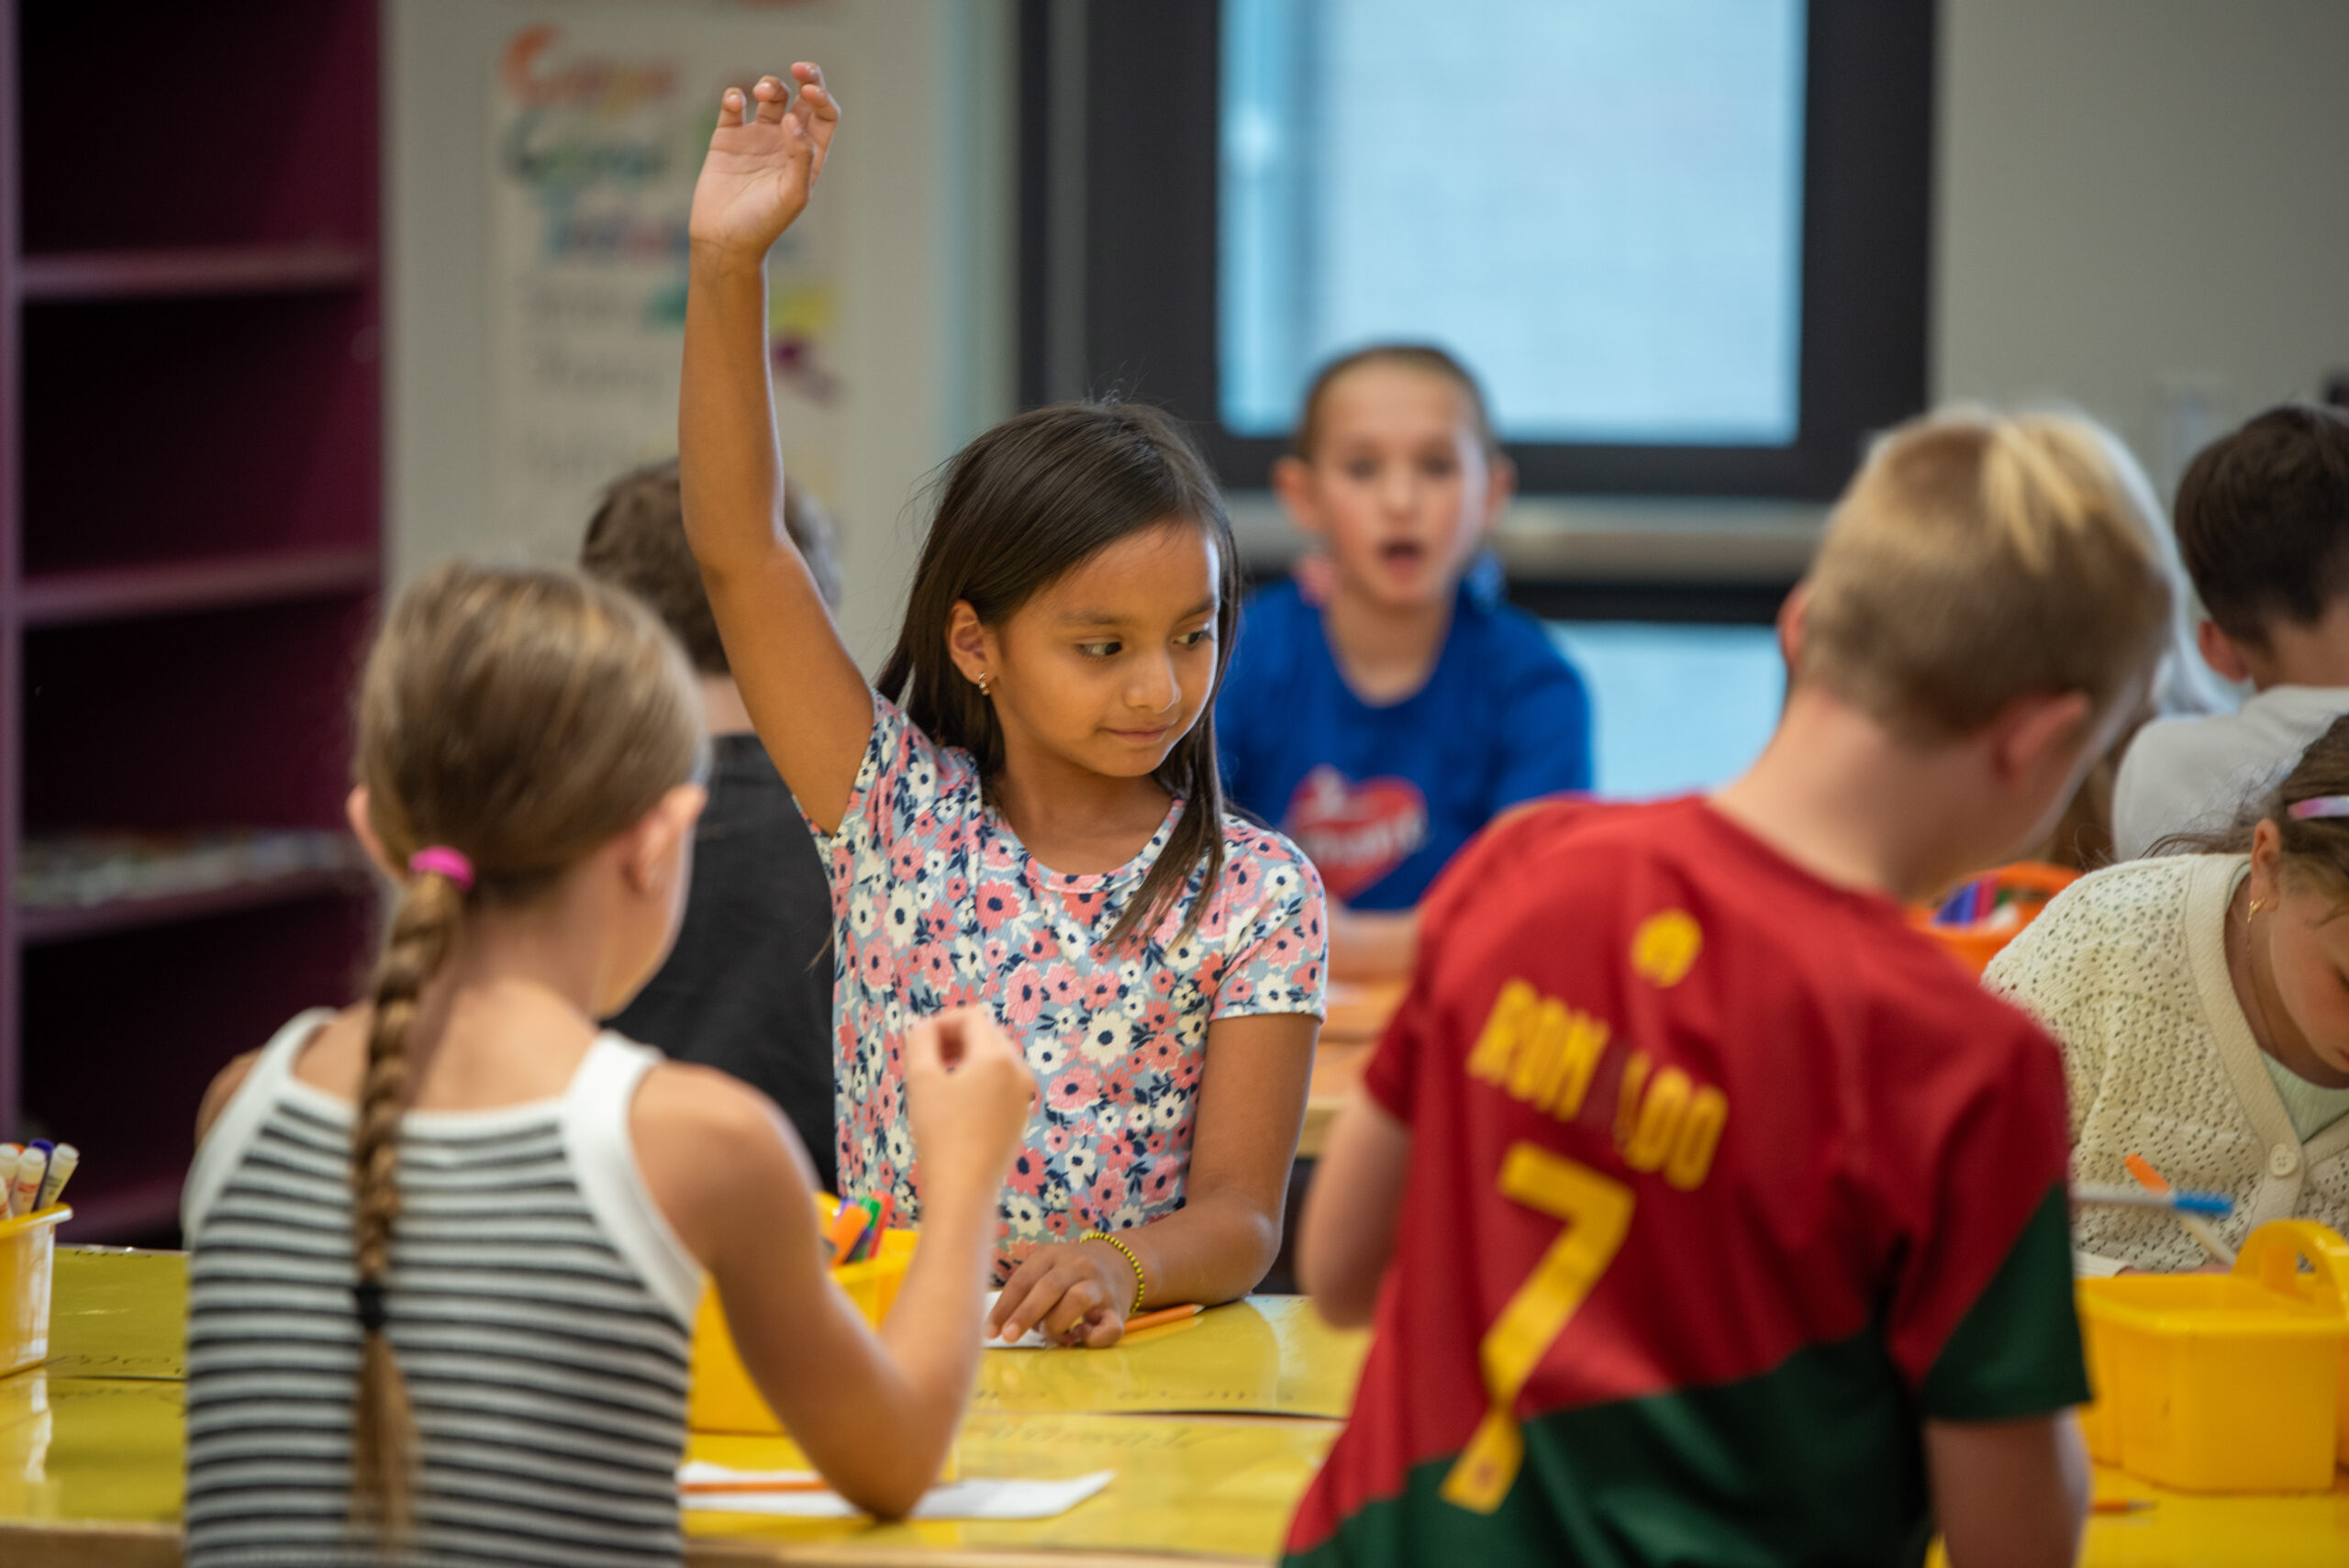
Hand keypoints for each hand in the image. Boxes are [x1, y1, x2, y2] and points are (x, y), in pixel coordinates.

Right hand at [688, 63, 839, 258]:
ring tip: (762, 93)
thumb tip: (793, 119)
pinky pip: (733, 105)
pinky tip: (736, 102)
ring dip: (770, 84)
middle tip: (798, 68)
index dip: (822, 96)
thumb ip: (801, 156)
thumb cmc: (765, 225)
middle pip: (802, 97)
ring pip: (770, 95)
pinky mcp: (727, 138)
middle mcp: (785, 142)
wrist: (725, 240)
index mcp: (809, 154)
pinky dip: (734, 96)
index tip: (809, 90)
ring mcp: (756, 138)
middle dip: (805, 77)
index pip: (825, 114)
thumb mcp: (793, 195)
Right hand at [904, 1008, 1034, 1200]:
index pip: (972, 1017)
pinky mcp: (1020, 1117)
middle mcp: (1020, 1071)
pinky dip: (977, 1082)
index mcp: (999, 1057)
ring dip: (964, 1061)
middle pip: (986, 1035)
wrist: (964, 1191)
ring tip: (937, 1085)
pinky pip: (1000, 1084)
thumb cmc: (940, 1134)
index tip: (919, 1044)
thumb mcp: (921, 1080)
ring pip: (993, 1060)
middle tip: (925, 1063)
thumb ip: (920, 1040)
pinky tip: (955, 1107)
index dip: (942, 1023)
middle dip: (954, 1041)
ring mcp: (1024, 1096)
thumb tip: (923, 1026)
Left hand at [987, 1241, 1137, 1347]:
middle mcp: (1076, 1265)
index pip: (1023, 1280)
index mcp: (1050, 1255)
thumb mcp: (1044, 1270)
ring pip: (1078, 1299)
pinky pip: (1108, 1327)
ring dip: (1057, 1323)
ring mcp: (1099, 1286)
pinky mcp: (1118, 1309)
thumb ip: (1026, 1293)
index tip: (990, 1332)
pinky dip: (1092, 1339)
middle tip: (1009, 1336)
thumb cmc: (1068, 1274)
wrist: (1119, 1262)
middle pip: (1049, 1287)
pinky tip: (1081, 1337)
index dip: (1004, 1307)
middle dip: (1026, 1314)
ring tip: (1049, 1333)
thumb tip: (1005, 1328)